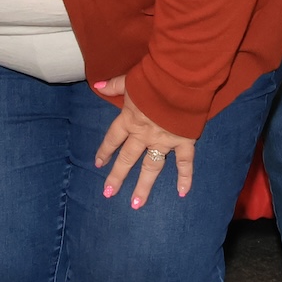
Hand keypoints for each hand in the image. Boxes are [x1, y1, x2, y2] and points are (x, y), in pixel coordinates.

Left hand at [93, 87, 195, 206]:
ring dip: (143, 186)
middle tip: (108, 193)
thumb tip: (96, 85)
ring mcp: (164, 140)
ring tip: (135, 204)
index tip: (98, 163)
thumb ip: (114, 85)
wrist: (179, 79)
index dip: (105, 150)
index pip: (113, 138)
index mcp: (129, 119)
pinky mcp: (183, 141)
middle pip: (127, 158)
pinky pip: (184, 162)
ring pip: (151, 167)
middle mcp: (143, 134)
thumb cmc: (154, 78)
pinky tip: (183, 193)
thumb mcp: (130, 79)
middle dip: (117, 176)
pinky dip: (185, 177)